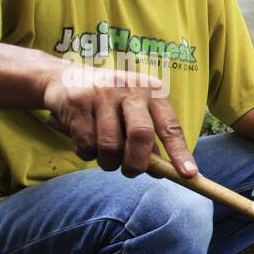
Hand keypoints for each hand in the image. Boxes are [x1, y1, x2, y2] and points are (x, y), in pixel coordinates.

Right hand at [40, 60, 196, 177]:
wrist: (64, 79)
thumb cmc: (110, 103)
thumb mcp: (135, 113)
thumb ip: (149, 141)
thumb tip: (162, 172)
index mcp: (152, 92)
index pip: (170, 126)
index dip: (180, 153)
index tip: (189, 175)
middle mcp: (130, 89)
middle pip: (141, 134)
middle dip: (137, 162)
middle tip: (132, 172)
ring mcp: (102, 93)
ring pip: (110, 145)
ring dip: (109, 163)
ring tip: (107, 158)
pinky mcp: (77, 103)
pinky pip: (86, 145)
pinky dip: (88, 155)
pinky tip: (87, 144)